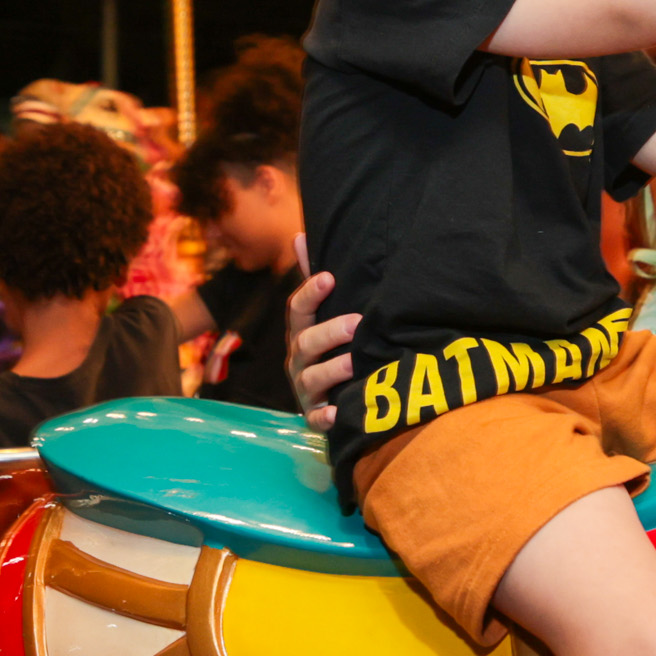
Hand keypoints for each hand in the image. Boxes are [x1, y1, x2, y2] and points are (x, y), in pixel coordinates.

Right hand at [286, 235, 358, 430]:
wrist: (328, 398)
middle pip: (306, 343)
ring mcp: (305, 390)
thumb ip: (311, 279)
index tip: (329, 278)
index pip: (297, 310)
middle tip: (358, 323)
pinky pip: (316, 420)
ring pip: (312, 379)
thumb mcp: (319, 315)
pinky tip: (340, 413)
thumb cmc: (329, 347)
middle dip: (330, 332)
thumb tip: (301, 236)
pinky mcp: (315, 417)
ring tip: (356, 363)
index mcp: (301, 333)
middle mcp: (299, 360)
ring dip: (333, 370)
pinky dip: (326, 417)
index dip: (310, 294)